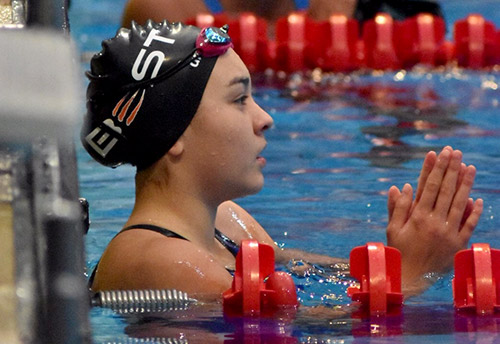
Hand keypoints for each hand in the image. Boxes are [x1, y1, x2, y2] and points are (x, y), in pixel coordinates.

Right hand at [386, 146, 482, 294]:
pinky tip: (478, 199)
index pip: (428, 186)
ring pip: (460, 203)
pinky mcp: (458, 244)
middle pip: (445, 190)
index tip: (438, 153)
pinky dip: (475, 212)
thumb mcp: (392, 229)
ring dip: (465, 184)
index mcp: (417, 217)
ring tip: (470, 167)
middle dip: (451, 169)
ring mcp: (449, 233)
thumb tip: (402, 186)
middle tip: (456, 152)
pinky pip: (469, 225)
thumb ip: (397, 207)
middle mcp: (435, 222)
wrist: (411, 279)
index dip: (434, 168)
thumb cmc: (398, 252)